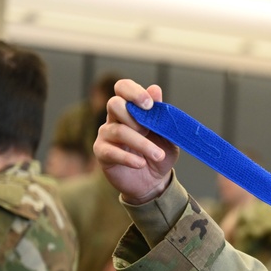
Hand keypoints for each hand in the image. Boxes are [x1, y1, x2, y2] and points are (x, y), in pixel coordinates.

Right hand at [93, 79, 178, 204]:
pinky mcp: (102, 153)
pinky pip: (111, 151)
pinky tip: (141, 163)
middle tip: (150, 130)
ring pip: (118, 130)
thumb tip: (155, 89)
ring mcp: (107, 135)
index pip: (123, 88)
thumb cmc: (159, 154)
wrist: (153, 182)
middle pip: (114, 104)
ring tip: (158, 155)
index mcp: (131, 109)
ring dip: (141, 143)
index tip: (149, 104)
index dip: (133, 92)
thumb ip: (162, 116)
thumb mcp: (168, 136)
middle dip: (134, 116)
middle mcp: (115, 118)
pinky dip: (128, 158)